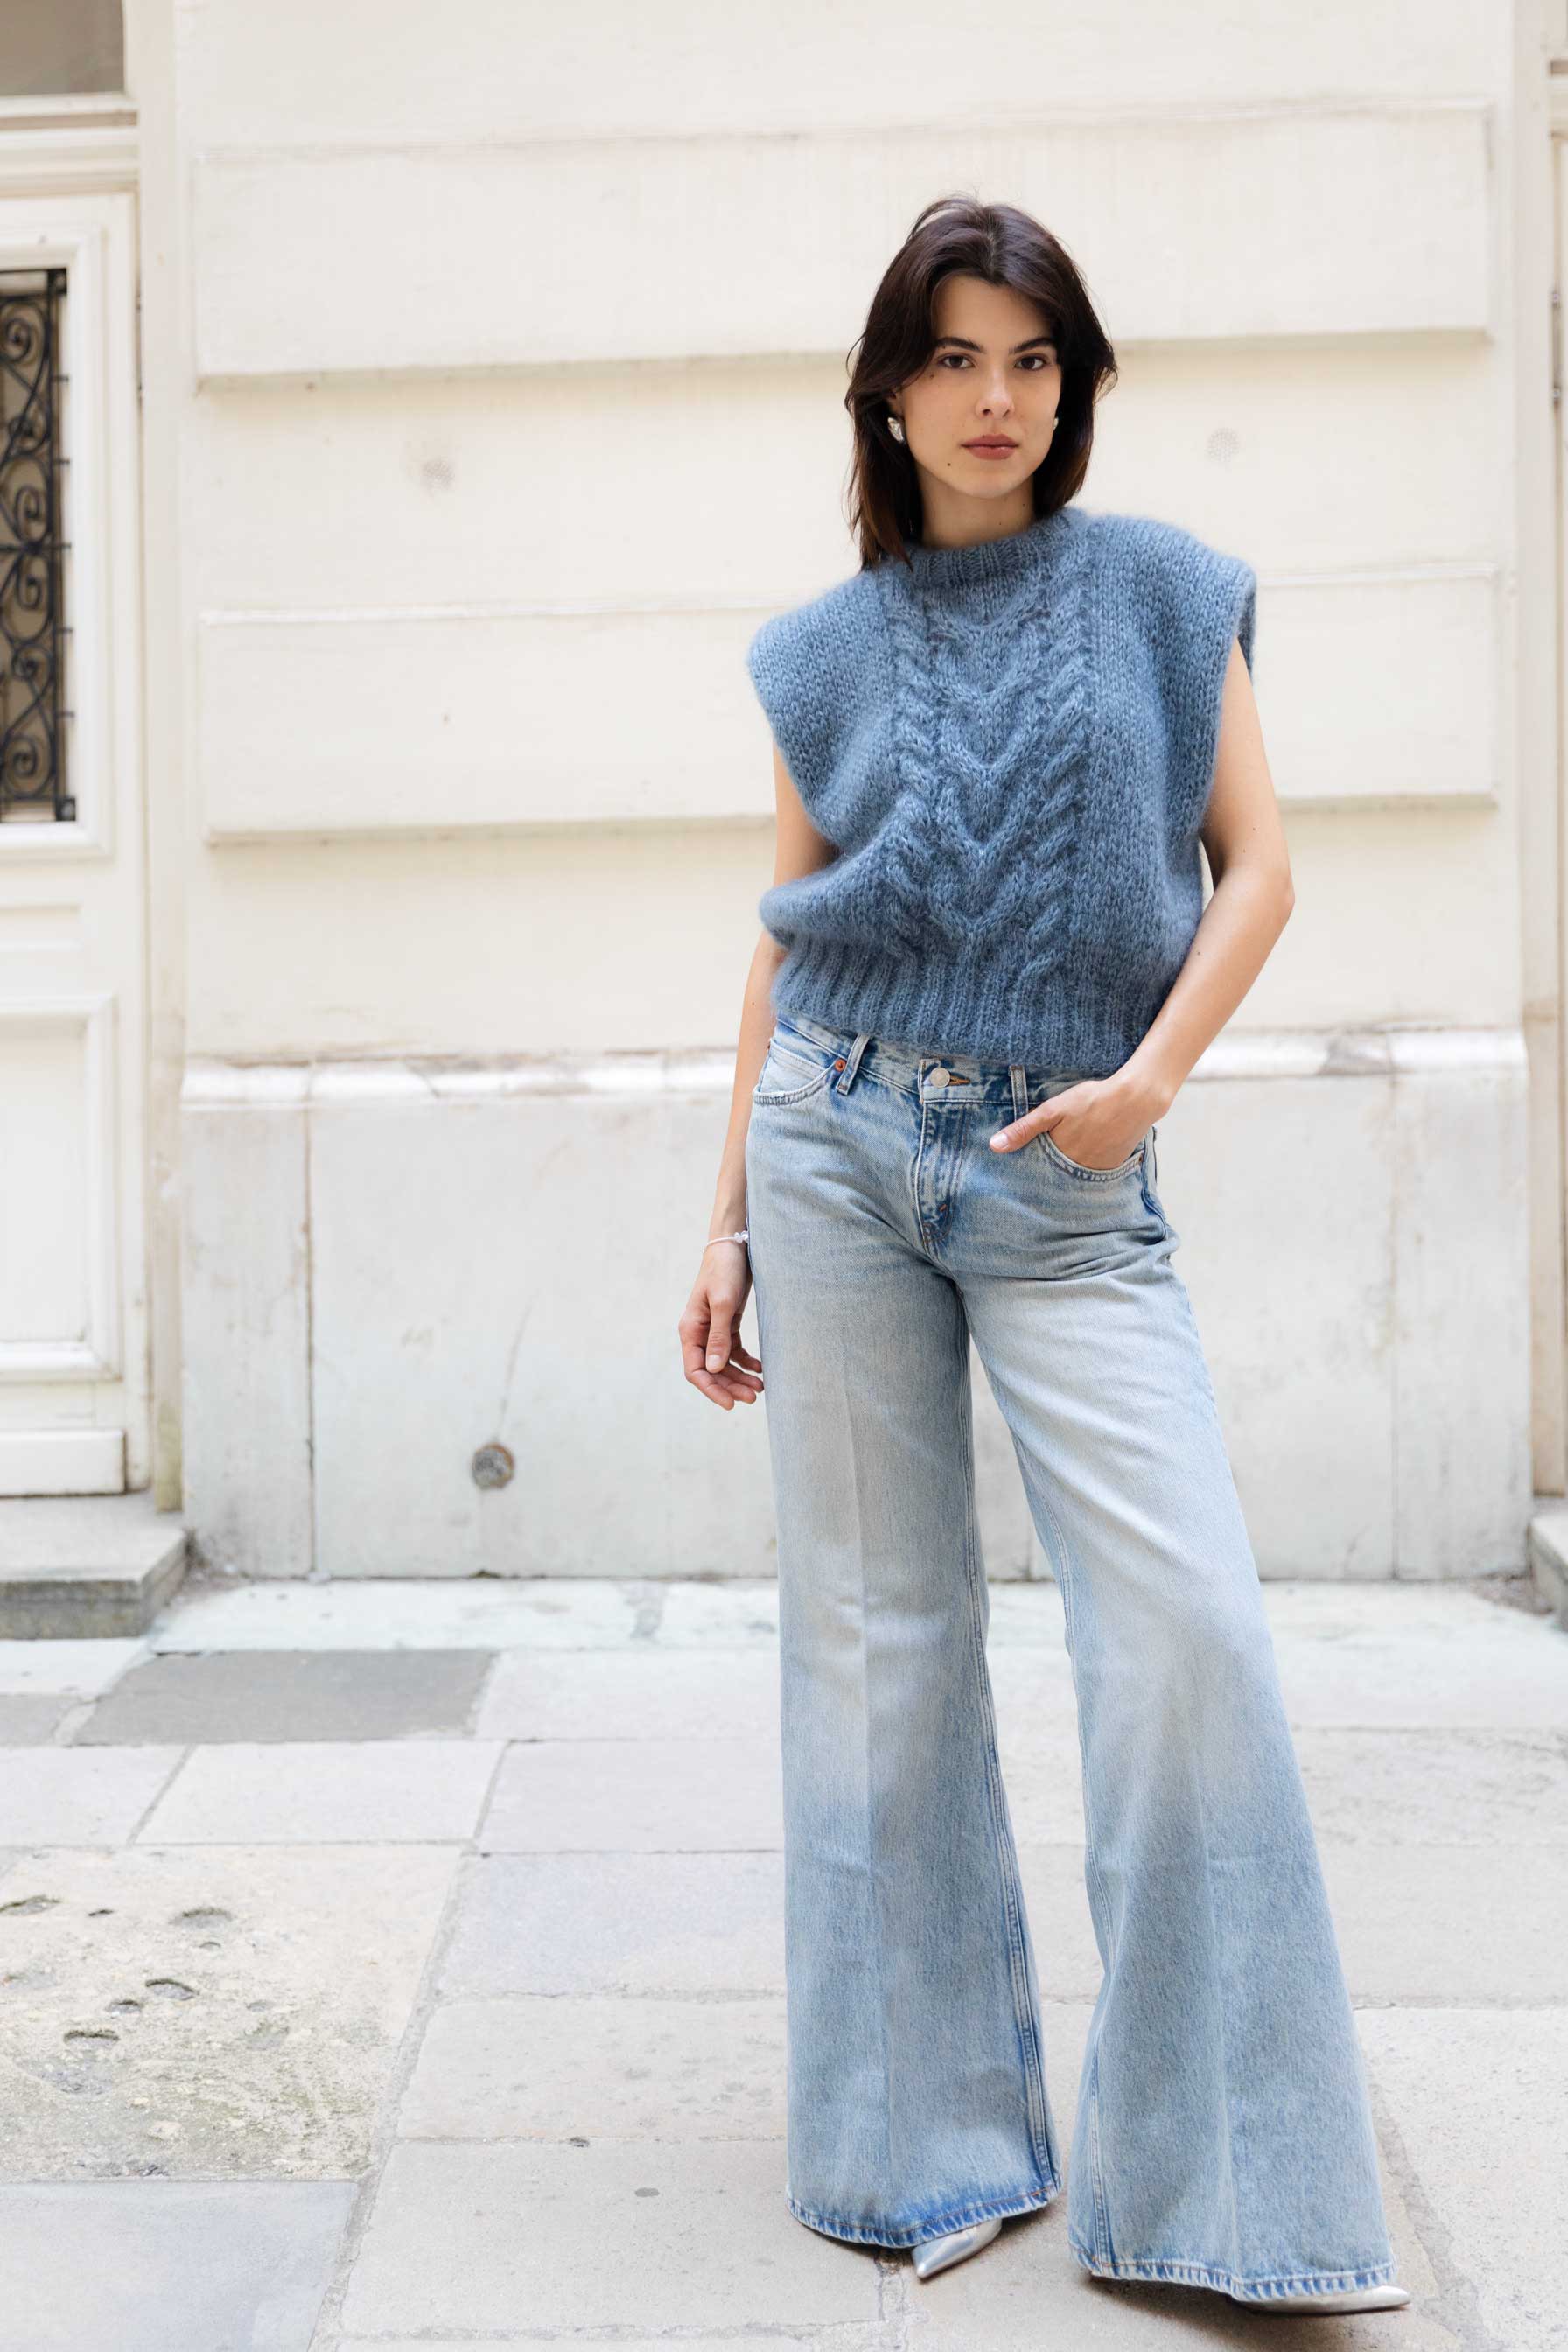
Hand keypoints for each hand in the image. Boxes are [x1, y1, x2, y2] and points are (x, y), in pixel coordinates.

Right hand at [678, 1242, 764, 1409]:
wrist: (734, 1243)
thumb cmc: (725, 1270)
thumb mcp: (723, 1303)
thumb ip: (719, 1337)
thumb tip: (715, 1369)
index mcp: (690, 1330)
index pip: (696, 1370)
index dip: (712, 1389)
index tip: (732, 1403)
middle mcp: (699, 1332)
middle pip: (712, 1370)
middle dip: (731, 1386)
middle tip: (754, 1397)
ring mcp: (713, 1328)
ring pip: (724, 1363)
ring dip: (740, 1376)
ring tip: (760, 1387)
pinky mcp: (727, 1321)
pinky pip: (734, 1350)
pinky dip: (745, 1361)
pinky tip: (760, 1368)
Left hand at [987, 1074, 1154, 1167]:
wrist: (1136, 1099)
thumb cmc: (1092, 1099)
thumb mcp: (1053, 1109)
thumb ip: (1024, 1129)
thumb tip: (994, 1147)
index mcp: (1059, 1155)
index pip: (1036, 1170)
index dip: (1029, 1166)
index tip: (1019, 1168)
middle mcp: (1077, 1169)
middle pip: (1055, 1174)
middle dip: (1047, 1170)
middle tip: (1047, 1158)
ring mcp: (1096, 1170)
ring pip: (1074, 1175)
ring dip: (1067, 1169)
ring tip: (1069, 1152)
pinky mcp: (1112, 1167)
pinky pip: (1093, 1173)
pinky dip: (1086, 1166)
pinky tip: (1087, 1151)